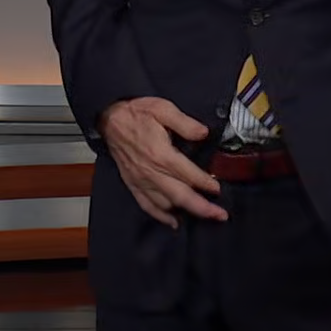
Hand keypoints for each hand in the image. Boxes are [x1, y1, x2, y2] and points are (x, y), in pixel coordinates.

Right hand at [99, 97, 226, 227]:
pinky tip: (173, 222)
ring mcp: (141, 181)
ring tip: (203, 216)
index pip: (189, 175)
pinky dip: (161, 216)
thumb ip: (185, 123)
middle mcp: (151, 172)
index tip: (218, 189)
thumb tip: (203, 133)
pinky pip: (147, 205)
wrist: (109, 119)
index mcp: (161, 154)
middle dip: (203, 208)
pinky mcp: (132, 184)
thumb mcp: (163, 109)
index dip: (206, 183)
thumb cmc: (137, 113)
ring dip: (185, 212)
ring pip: (166, 204)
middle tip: (221, 215)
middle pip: (181, 196)